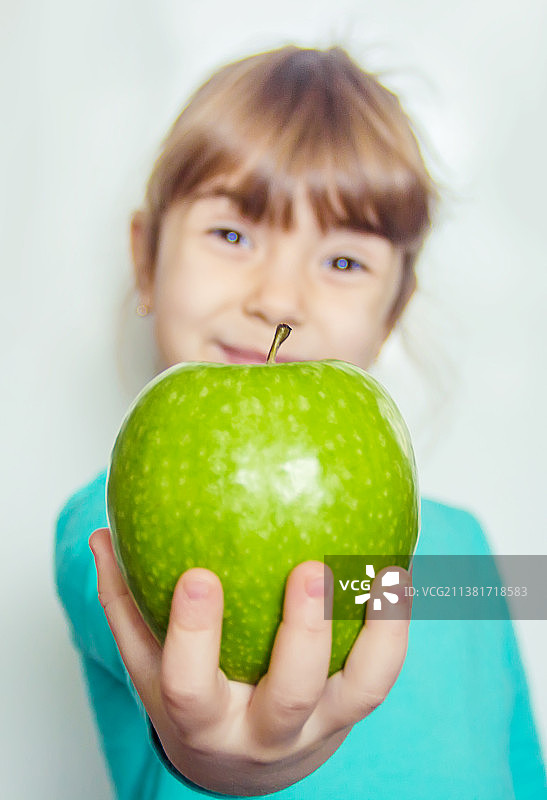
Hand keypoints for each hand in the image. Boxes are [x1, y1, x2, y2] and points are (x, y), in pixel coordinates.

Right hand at [89, 527, 411, 796]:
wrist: (245, 767)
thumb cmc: (193, 700)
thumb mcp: (151, 666)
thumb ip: (125, 604)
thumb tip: (101, 535)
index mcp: (202, 721)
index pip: (189, 687)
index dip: (193, 637)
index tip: (198, 576)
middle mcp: (264, 732)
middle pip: (289, 697)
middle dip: (303, 635)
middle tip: (309, 569)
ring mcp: (319, 726)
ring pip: (360, 690)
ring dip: (377, 631)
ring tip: (383, 569)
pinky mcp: (353, 712)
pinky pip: (385, 670)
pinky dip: (395, 623)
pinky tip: (397, 569)